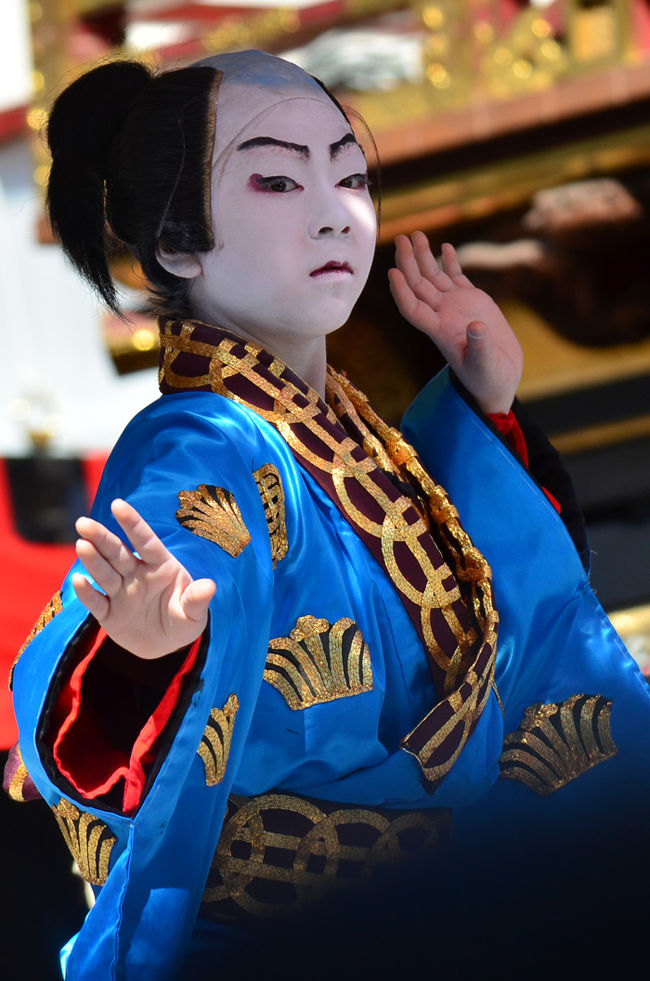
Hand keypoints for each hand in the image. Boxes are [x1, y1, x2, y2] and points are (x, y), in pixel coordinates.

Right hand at [72, 498, 215, 658]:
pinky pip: (97, 602)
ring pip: (104, 573)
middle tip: (83, 523)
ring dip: (93, 560)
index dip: (132, 523)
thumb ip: (198, 599)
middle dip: (101, 537)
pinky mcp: (109, 614)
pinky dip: (87, 593)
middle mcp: (137, 574)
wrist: (167, 646)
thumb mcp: (194, 613)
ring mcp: (121, 593)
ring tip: (81, 544)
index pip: (145, 541)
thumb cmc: (184, 620)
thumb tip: (209, 586)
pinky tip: (78, 580)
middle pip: (117, 553)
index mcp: (160, 566)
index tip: (118, 505)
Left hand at [388, 231, 523, 413]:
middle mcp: (442, 316)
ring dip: (423, 257)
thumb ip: (480, 347)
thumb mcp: (485, 366)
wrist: (500, 378)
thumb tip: (475, 326)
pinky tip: (444, 247)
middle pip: (418, 286)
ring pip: (433, 277)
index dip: (401, 292)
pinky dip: (450, 262)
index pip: (413, 309)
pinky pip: (456, 277)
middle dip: (408, 262)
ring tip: (416, 234)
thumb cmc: (488, 379)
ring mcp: (455, 307)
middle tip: (401, 238)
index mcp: (440, 332)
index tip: (392, 273)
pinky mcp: (473, 301)